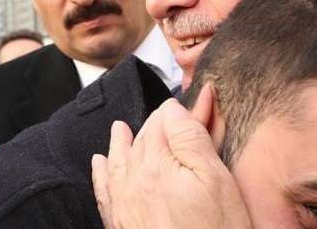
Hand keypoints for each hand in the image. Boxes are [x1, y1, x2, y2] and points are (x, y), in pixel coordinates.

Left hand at [92, 94, 251, 228]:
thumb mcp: (216, 180)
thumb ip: (191, 139)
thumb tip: (171, 109)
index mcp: (157, 165)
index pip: (164, 123)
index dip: (180, 110)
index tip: (194, 101)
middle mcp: (133, 182)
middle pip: (142, 140)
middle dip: (155, 124)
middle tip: (169, 112)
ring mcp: (124, 205)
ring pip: (118, 162)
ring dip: (121, 143)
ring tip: (120, 129)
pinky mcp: (121, 225)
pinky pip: (104, 192)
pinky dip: (101, 175)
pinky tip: (99, 165)